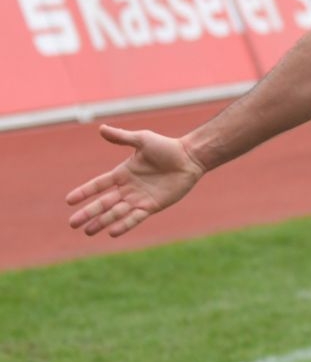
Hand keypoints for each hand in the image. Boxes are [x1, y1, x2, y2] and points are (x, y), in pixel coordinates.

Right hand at [65, 125, 206, 236]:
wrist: (190, 157)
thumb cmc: (167, 147)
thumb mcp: (142, 140)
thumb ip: (122, 137)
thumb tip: (101, 129)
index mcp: (122, 173)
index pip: (98, 185)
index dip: (84, 192)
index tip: (68, 201)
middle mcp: (128, 188)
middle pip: (104, 203)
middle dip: (88, 213)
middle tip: (72, 224)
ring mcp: (140, 198)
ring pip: (117, 212)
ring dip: (102, 222)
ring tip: (88, 231)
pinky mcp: (153, 205)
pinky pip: (136, 217)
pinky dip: (125, 224)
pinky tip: (113, 232)